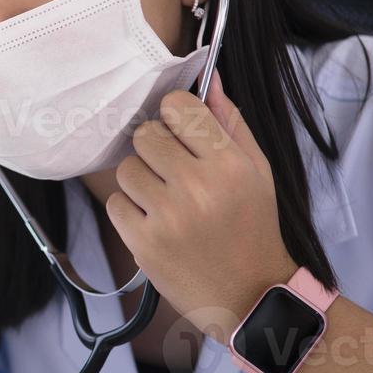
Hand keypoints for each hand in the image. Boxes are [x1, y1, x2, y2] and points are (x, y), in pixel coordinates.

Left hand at [105, 69, 298, 339]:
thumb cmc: (253, 226)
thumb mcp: (257, 171)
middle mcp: (198, 187)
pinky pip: (115, 203)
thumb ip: (230, 122)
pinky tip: (156, 223)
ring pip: (126, 169)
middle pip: (145, 135)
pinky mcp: (143, 243)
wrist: (250, 295)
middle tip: (173, 172)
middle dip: (155, 149)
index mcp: (230, 165)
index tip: (182, 134)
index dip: (175, 116)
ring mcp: (168, 217)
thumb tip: (208, 76)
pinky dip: (129, 211)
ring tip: (166, 201)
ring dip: (141, 181)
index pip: (178, 107)